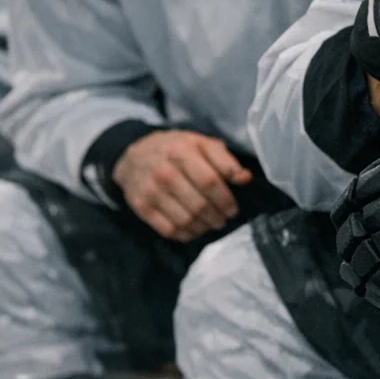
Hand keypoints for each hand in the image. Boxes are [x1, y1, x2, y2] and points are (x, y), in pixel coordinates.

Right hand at [112, 130, 252, 241]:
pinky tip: (194, 229)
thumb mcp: (201, 144)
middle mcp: (164, 172)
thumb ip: (225, 160)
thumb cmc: (176, 149)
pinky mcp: (141, 208)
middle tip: (224, 219)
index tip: (233, 208)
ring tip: (211, 224)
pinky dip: (186, 234)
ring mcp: (151, 191)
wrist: (134, 156)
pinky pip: (169, 230)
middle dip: (217, 216)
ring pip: (185, 220)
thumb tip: (245, 178)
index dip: (225, 199)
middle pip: (199, 204)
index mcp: (182, 152)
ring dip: (204, 227)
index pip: (209, 182)